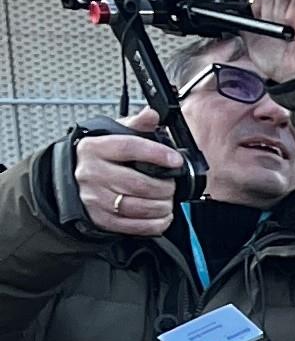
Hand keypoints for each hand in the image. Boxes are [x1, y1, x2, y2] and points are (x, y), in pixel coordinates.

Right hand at [69, 117, 181, 237]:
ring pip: (136, 207)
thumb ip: (135, 125)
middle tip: (172, 185)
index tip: (175, 160)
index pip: (129, 147)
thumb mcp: (113, 135)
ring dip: (161, 206)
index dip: (156, 154)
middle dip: (164, 187)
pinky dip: (154, 224)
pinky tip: (162, 217)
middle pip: (137, 183)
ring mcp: (95, 198)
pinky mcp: (100, 218)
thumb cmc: (99, 157)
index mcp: (95, 148)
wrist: (72, 179)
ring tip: (168, 201)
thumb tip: (151, 115)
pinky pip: (132, 226)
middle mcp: (92, 173)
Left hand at [243, 0, 294, 78]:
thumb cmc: (282, 63)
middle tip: (281, 34)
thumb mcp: (251, 38)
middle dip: (271, 16)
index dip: (260, 9)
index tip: (263, 25)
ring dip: (284, 19)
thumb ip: (246, 19)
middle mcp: (291, 6)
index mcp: (276, 11)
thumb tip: (237, 7)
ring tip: (293, 35)